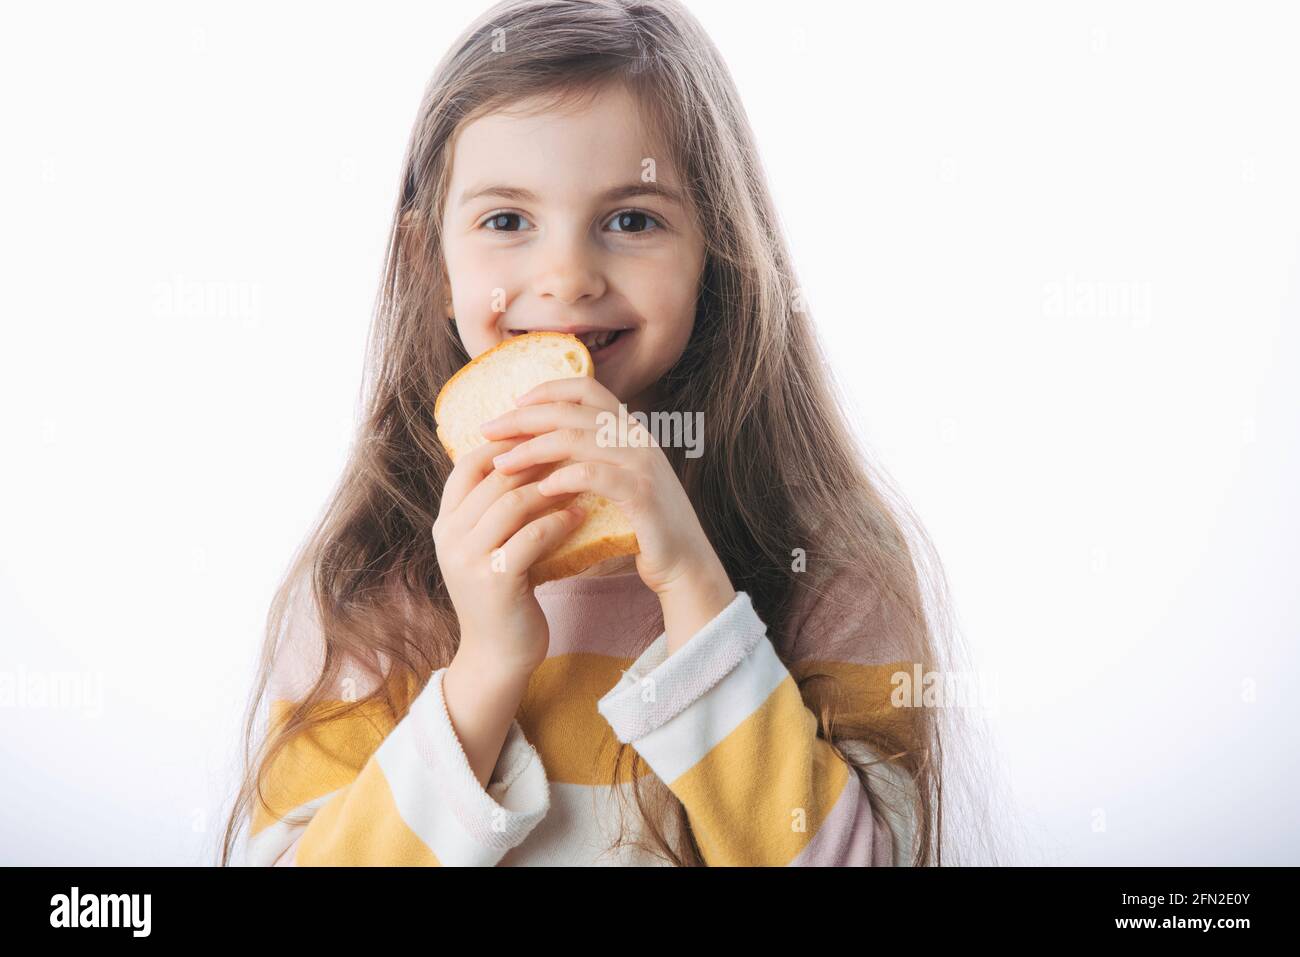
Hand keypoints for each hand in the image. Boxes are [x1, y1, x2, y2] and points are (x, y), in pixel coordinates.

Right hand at [433, 436, 584, 678]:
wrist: (499, 655)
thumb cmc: (504, 594)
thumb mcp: (491, 546)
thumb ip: (497, 509)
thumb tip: (531, 458)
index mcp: (445, 522)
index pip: (467, 464)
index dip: (505, 445)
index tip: (544, 436)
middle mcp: (449, 536)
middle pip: (494, 479)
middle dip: (536, 461)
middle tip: (574, 450)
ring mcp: (468, 559)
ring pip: (511, 503)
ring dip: (550, 488)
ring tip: (581, 479)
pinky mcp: (495, 580)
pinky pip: (530, 537)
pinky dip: (559, 522)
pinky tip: (581, 515)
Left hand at [479, 377, 735, 643]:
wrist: (685, 565)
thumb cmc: (639, 529)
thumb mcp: (613, 486)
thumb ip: (585, 462)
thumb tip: (531, 452)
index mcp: (629, 431)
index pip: (587, 388)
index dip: (547, 390)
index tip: (512, 405)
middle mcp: (638, 438)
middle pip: (573, 410)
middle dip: (524, 418)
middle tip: (488, 430)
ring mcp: (643, 464)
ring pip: (579, 438)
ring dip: (533, 449)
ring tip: (502, 465)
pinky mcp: (644, 495)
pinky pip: (596, 476)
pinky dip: (564, 479)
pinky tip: (540, 490)